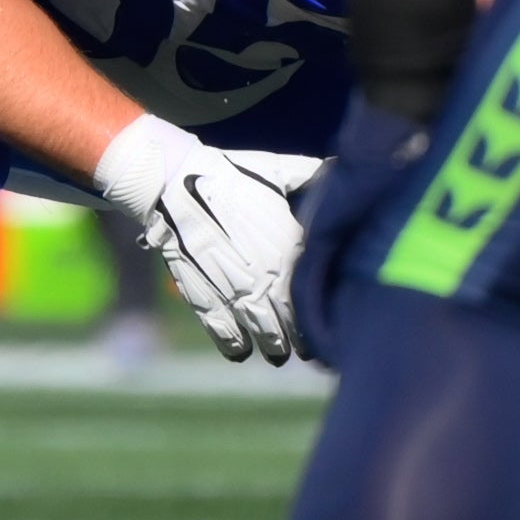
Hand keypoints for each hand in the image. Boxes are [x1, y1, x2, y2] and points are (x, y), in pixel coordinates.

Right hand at [91, 120, 309, 364]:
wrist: (176, 185)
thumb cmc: (231, 176)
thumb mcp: (279, 171)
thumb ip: (313, 175)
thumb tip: (343, 167)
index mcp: (293, 251)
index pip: (317, 295)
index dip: (323, 309)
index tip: (326, 317)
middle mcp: (271, 281)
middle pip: (296, 326)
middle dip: (302, 340)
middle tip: (305, 348)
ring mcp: (239, 296)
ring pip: (267, 339)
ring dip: (275, 349)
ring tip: (277, 353)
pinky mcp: (208, 304)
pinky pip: (229, 340)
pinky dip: (237, 349)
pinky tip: (242, 349)